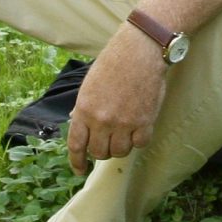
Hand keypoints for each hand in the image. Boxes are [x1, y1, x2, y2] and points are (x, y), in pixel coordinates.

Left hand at [66, 26, 166, 175]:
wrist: (140, 52)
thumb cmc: (113, 63)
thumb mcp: (89, 84)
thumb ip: (84, 108)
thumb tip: (77, 124)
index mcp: (84, 109)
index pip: (76, 145)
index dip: (77, 161)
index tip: (79, 170)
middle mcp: (102, 120)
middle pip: (99, 153)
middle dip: (101, 151)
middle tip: (107, 142)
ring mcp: (124, 123)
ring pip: (119, 152)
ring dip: (120, 146)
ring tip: (123, 133)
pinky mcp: (144, 122)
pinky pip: (139, 144)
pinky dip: (138, 140)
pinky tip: (138, 128)